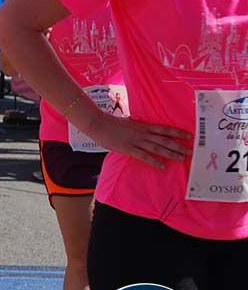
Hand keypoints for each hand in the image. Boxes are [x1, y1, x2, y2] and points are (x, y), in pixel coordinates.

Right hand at [76, 112, 191, 169]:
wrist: (98, 124)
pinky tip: (163, 167)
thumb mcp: (129, 123)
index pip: (165, 129)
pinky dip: (155, 162)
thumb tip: (146, 130)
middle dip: (179, 145)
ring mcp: (137, 141)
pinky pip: (145, 156)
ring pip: (158, 148)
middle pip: (165, 140)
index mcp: (143, 126)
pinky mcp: (129, 149)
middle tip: (192, 151)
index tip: (190, 136)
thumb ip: (139, 128)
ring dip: (171, 153)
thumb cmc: (111, 123)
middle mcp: (143, 133)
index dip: (178, 132)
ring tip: (182, 158)